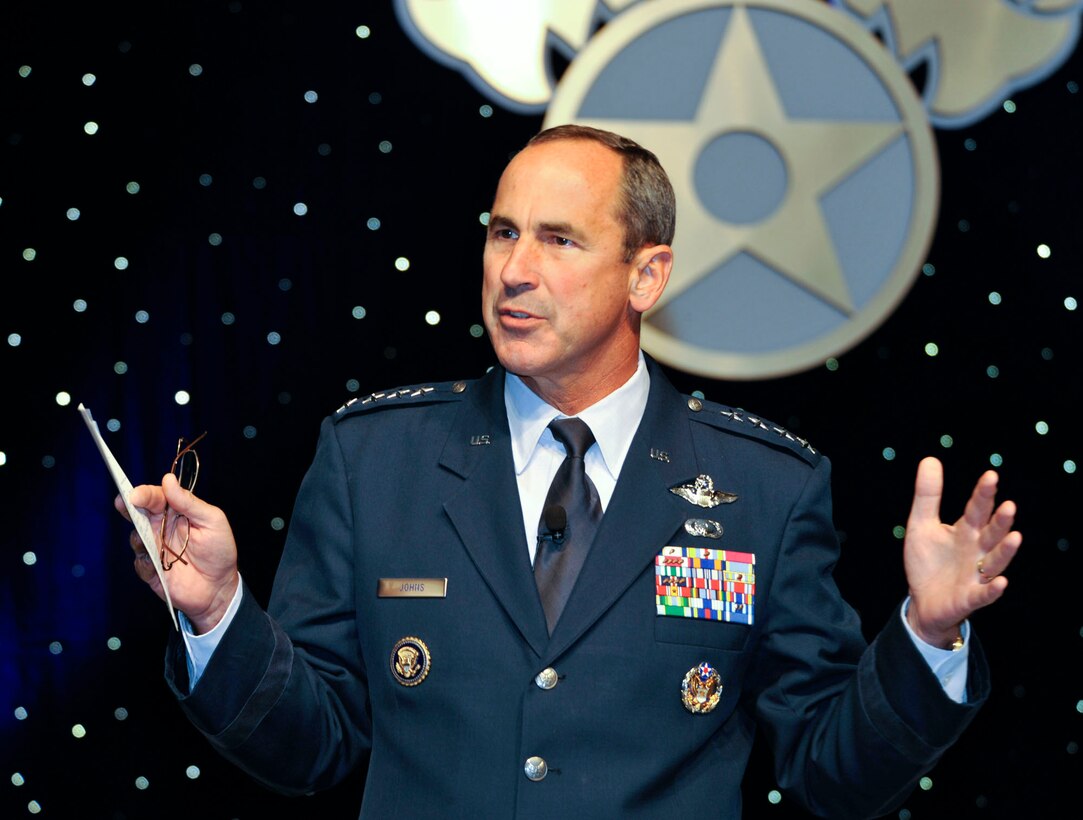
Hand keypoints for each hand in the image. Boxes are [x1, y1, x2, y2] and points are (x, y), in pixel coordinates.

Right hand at [116, 473, 239, 632]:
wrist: (219, 587)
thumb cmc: (219, 550)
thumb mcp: (212, 521)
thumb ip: (189, 502)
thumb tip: (168, 480)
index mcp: (176, 512)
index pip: (156, 497)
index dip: (145, 493)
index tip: (135, 494)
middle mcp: (161, 527)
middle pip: (139, 513)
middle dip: (129, 506)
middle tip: (124, 502)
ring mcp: (154, 548)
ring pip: (136, 536)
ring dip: (137, 535)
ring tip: (144, 537)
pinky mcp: (151, 570)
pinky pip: (140, 563)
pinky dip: (145, 562)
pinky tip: (156, 564)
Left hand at [902, 457, 1020, 647]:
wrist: (922, 600)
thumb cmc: (927, 561)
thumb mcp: (921, 525)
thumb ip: (928, 495)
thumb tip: (931, 459)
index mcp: (965, 532)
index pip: (976, 510)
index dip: (983, 494)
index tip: (991, 476)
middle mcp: (976, 551)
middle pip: (991, 534)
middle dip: (1000, 522)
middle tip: (1008, 505)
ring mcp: (976, 575)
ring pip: (994, 562)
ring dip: (1005, 551)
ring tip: (1015, 536)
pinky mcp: (969, 597)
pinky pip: (983, 594)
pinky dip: (993, 589)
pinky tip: (1001, 582)